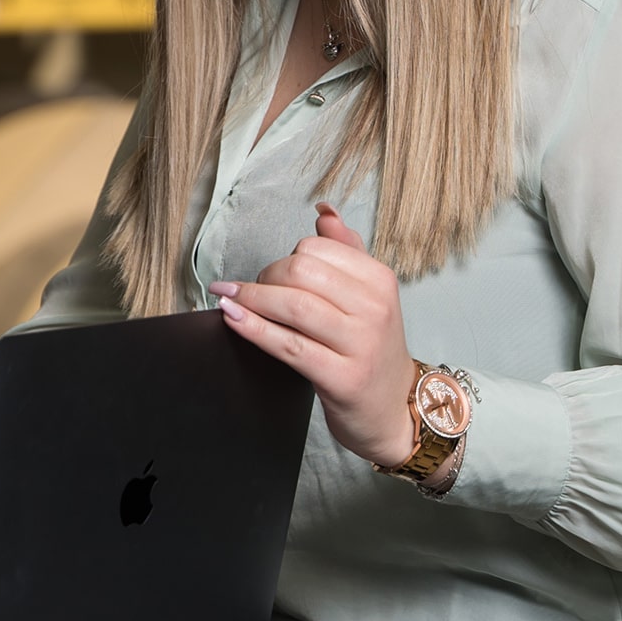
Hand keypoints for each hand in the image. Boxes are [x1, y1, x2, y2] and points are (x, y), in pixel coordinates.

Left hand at [211, 202, 418, 468]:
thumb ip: (346, 250)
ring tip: (228, 299)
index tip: (272, 276)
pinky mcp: (342, 377)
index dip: (284, 259)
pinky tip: (232, 318)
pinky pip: (288, 345)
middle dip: (265, 278)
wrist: (394, 409)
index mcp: (379, 280)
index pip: (315, 249)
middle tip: (251, 292)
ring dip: (250, 299)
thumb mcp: (368, 295)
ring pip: (292, 306)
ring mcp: (360, 344)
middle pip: (300, 271)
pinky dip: (253, 328)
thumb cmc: (370, 347)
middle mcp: (374, 308)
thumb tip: (323, 211)